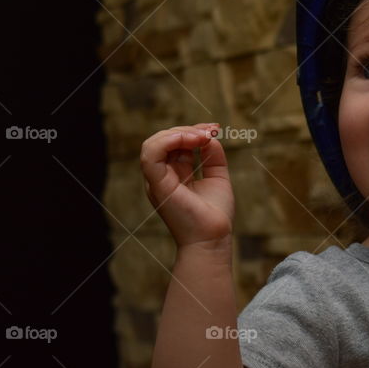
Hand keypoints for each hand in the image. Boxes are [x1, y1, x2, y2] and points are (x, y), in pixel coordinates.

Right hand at [139, 123, 234, 249]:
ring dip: (179, 133)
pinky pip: (150, 154)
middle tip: (212, 131)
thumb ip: (213, 156)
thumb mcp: (217, 177)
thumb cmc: (215, 214)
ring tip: (202, 136)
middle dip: (189, 130)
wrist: (213, 238)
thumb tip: (211, 137)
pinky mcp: (157, 184)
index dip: (193, 132)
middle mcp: (162, 176)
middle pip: (164, 140)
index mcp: (174, 175)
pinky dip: (168, 141)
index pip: (175, 144)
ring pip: (153, 143)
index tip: (215, 129)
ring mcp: (157, 181)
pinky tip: (190, 139)